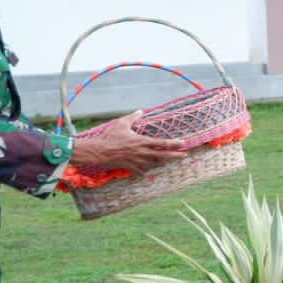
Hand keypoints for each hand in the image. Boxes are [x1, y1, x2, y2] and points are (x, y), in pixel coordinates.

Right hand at [71, 112, 188, 172]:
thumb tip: (140, 111)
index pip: (162, 142)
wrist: (97, 152)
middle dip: (175, 156)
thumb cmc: (109, 136)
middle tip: (185, 155)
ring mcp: (137, 161)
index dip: (174, 143)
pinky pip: (142, 171)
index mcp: (142, 141)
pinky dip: (147, 171)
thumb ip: (133, 117)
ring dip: (163, 162)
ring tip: (170, 161)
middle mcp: (142, 152)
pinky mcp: (130, 167)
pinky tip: (150, 171)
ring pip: (154, 164)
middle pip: (163, 155)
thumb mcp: (122, 123)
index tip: (183, 143)